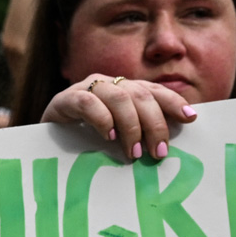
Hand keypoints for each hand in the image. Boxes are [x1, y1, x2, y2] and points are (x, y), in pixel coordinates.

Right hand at [40, 75, 194, 158]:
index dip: (173, 101)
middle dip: (154, 123)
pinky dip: (102, 119)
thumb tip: (167, 146)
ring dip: (131, 126)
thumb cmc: (86, 142)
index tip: (190, 118)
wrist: (45, 143)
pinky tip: (108, 136)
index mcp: (125, 89)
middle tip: (158, 151)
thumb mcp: (118, 137)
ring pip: (118, 97)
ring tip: (134, 153)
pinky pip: (88, 102)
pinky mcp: (65, 99)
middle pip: (140, 95)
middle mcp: (108, 84)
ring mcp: (86, 88)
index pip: (154, 90)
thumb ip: (139, 134)